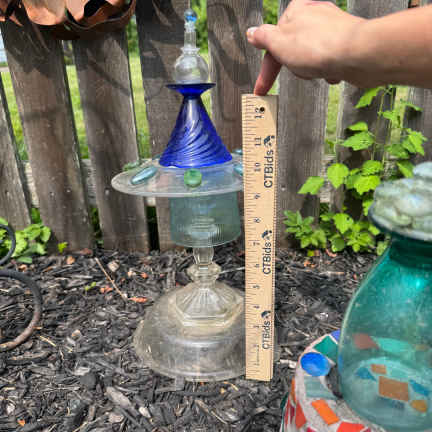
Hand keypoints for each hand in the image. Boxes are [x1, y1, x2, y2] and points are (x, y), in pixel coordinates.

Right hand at [247, 0, 364, 94]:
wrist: (359, 54)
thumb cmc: (319, 47)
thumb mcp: (279, 43)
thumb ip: (263, 38)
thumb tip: (252, 33)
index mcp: (296, 11)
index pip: (273, 42)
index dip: (267, 70)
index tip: (261, 89)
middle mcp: (314, 15)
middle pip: (292, 51)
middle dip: (295, 66)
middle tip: (301, 68)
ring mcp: (331, 28)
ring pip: (310, 59)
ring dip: (312, 70)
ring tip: (320, 69)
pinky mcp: (345, 42)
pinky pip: (328, 62)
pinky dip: (328, 71)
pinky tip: (332, 71)